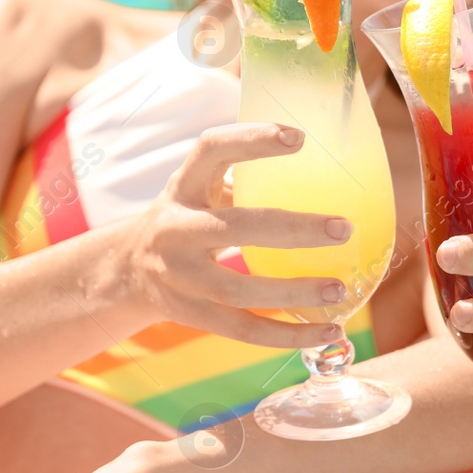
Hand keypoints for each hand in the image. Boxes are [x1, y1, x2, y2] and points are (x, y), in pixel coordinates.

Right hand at [125, 123, 352, 347]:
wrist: (129, 269)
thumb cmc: (188, 218)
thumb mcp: (201, 188)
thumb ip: (247, 179)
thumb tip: (331, 171)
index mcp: (183, 186)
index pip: (211, 150)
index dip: (251, 140)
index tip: (300, 138)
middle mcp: (174, 229)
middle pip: (235, 228)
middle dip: (293, 229)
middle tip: (344, 229)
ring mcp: (179, 277)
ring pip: (239, 290)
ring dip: (294, 292)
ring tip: (338, 289)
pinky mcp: (190, 315)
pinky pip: (244, 330)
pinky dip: (289, 335)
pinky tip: (329, 331)